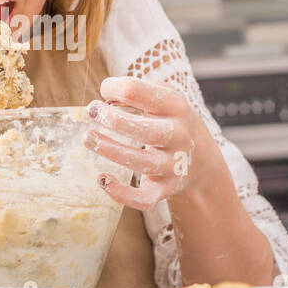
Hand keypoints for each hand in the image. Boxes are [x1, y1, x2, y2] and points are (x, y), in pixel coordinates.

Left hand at [82, 76, 197, 210]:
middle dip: (114, 120)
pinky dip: (122, 194)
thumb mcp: (162, 97)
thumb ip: (136, 91)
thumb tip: (106, 97)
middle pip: (146, 131)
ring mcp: (173, 165)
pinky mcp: (165, 189)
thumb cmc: (168, 119)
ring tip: (88, 138)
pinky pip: (144, 198)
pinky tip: (101, 179)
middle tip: (92, 110)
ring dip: (111, 150)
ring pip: (142, 162)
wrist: (199, 156)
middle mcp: (179, 136)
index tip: (105, 91)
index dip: (117, 88)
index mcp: (177, 106)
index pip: (143, 93)